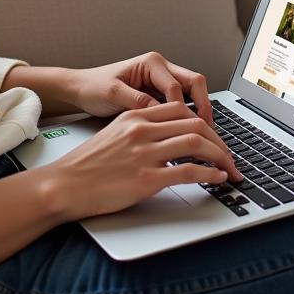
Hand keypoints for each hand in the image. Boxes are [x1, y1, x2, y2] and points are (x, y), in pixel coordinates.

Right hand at [39, 101, 242, 220]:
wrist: (65, 184)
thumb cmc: (87, 165)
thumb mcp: (114, 134)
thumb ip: (140, 130)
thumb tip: (167, 138)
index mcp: (134, 116)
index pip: (180, 109)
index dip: (204, 121)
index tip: (214, 137)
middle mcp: (142, 130)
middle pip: (195, 123)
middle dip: (219, 140)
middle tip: (229, 155)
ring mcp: (144, 153)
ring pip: (196, 143)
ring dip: (220, 156)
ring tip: (229, 168)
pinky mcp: (146, 178)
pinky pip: (188, 171)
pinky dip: (209, 174)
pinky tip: (217, 178)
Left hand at [66, 50, 214, 127]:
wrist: (81, 90)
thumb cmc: (93, 87)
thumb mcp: (113, 93)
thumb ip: (138, 101)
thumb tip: (160, 112)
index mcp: (151, 63)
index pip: (176, 86)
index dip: (182, 108)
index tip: (185, 128)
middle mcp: (160, 69)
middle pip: (194, 83)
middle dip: (203, 106)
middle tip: (207, 130)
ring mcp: (161, 81)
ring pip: (191, 93)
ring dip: (198, 111)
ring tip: (203, 134)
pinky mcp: (159, 94)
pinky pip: (181, 103)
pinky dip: (186, 117)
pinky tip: (187, 134)